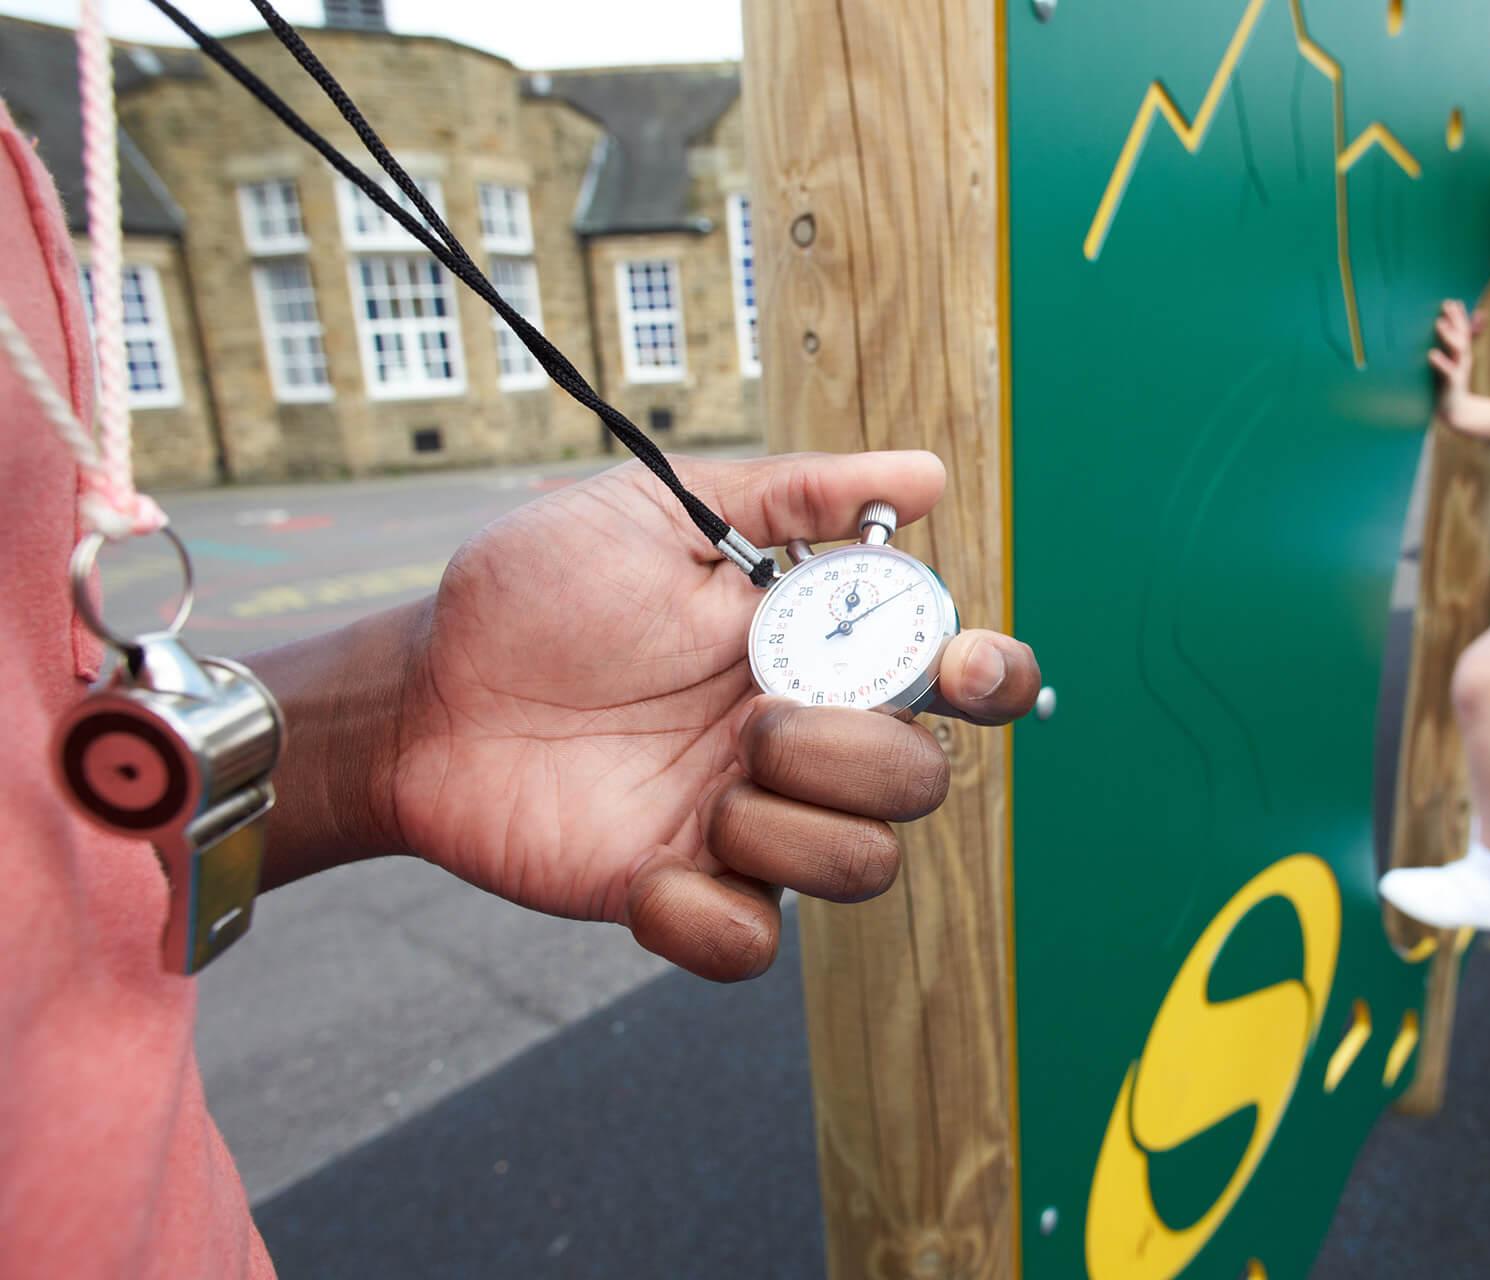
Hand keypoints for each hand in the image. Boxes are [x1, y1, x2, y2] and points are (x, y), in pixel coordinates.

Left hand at [380, 451, 1039, 980]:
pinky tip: (649, 867)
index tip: (960, 667)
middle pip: (922, 783)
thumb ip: (797, 495)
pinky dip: (710, 914)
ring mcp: (745, 824)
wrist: (422, 694)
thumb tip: (931, 475)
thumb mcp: (665, 511)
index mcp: (814, 653)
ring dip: (790, 827)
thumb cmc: (536, 591)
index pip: (953, 681)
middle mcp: (799, 744)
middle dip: (859, 755)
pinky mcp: (679, 893)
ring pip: (862, 866)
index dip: (990, 679)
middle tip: (758, 718)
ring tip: (703, 786)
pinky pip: (752, 942)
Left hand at [1428, 299, 1476, 428]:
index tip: (1452, 300)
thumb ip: (1464, 340)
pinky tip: (1431, 354)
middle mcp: (1463, 358)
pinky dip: (1440, 362)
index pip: (1462, 329)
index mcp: (1462, 352)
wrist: (1458, 412)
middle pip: (1462, 335)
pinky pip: (1447, 371)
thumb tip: (1478, 317)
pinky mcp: (1452, 383)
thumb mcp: (1458, 361)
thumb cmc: (1452, 384)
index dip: (1458, 315)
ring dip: (1449, 335)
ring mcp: (1459, 370)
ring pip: (1458, 349)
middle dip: (1455, 319)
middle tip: (1446, 304)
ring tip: (1438, 323)